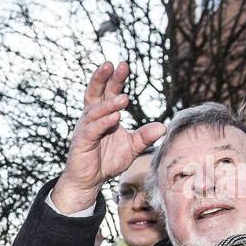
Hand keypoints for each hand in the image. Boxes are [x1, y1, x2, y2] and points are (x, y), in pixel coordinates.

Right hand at [53, 61, 165, 212]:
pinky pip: (92, 130)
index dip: (114, 78)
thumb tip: (164, 126)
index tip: (123, 64)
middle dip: (103, 78)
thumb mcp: (131, 147)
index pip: (107, 91)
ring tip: (124, 98)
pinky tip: (115, 117)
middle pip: (94, 93)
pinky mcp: (81, 142)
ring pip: (95, 111)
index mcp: (102, 114)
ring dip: (109, 104)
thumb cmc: (107, 161)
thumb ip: (144, 137)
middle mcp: (91, 117)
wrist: (90, 181)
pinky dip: (103, 123)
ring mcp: (84, 129)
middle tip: (113, 65)